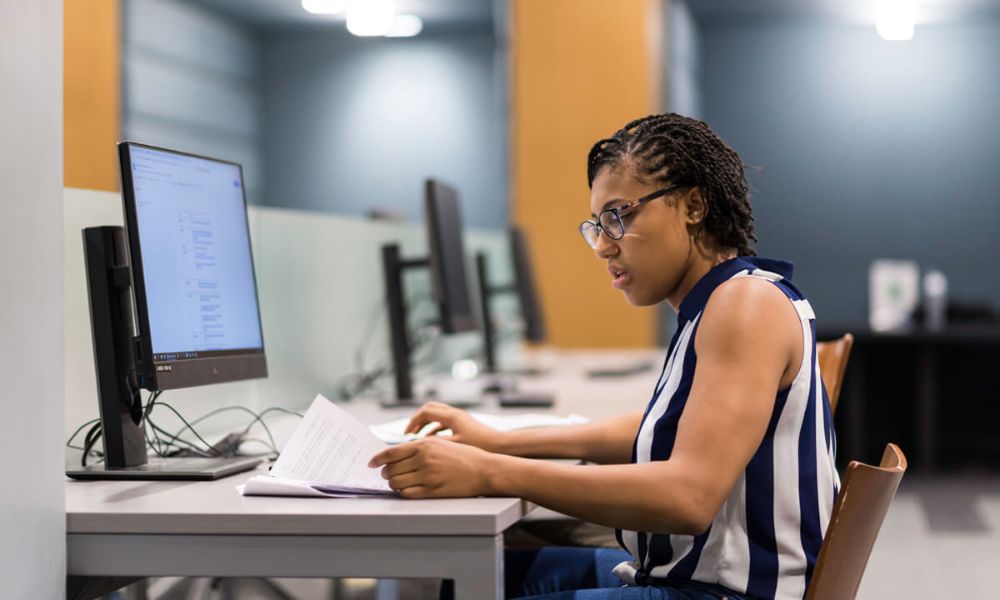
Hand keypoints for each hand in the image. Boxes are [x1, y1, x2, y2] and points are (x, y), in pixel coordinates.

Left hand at [369, 437, 499, 498]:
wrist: (484, 469)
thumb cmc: (463, 455)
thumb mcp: (440, 443)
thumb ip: (419, 447)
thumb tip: (397, 454)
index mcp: (424, 445)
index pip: (391, 452)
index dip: (377, 459)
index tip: (371, 463)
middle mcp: (424, 459)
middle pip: (391, 469)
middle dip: (385, 473)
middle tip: (386, 474)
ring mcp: (428, 476)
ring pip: (397, 482)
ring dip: (393, 483)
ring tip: (397, 482)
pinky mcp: (433, 490)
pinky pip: (407, 493)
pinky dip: (402, 492)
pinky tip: (406, 489)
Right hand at [404, 401, 503, 451]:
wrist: (502, 446)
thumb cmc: (480, 446)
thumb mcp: (454, 446)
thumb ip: (435, 444)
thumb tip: (416, 445)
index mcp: (452, 416)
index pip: (425, 412)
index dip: (413, 422)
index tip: (406, 435)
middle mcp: (455, 414)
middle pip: (430, 409)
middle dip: (418, 420)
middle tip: (409, 433)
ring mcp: (460, 418)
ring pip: (437, 415)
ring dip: (426, 425)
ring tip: (418, 438)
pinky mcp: (464, 424)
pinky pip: (444, 422)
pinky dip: (435, 429)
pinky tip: (433, 441)